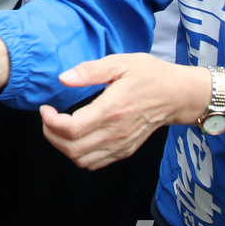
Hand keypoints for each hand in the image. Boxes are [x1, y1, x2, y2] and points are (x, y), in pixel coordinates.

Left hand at [38, 54, 206, 169]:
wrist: (178, 95)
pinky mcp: (125, 150)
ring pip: (81, 160)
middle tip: (49, 118)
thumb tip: (64, 78)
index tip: (46, 109)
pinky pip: (95, 162)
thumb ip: (90, 70)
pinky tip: (77, 137)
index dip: (50, 122)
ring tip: (59, 128)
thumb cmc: (150, 76)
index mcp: (111, 110)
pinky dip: (78, 154)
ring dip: (63, 146)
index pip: (71, 129)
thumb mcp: (121, 63)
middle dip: (51, 135)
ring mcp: (121, 145)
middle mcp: (116, 132)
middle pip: (71, 148)